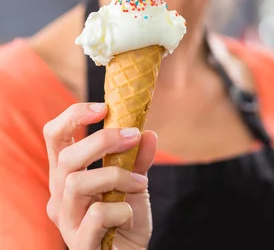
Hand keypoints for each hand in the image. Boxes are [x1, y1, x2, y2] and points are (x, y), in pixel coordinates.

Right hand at [44, 103, 156, 249]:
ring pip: (78, 183)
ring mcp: (66, 220)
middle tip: (133, 136)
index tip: (103, 107)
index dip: (73, 116)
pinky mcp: (79, 243)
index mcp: (68, 175)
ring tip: (141, 183)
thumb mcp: (135, 184)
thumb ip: (138, 160)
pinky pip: (96, 215)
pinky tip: (129, 215)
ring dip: (116, 177)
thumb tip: (148, 133)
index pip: (55, 137)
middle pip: (66, 157)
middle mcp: (59, 195)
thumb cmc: (125, 221)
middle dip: (102, 141)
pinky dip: (121, 210)